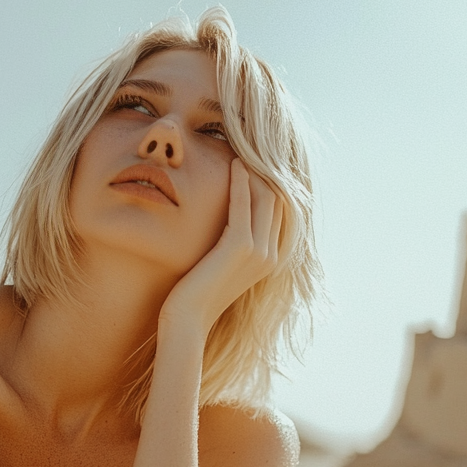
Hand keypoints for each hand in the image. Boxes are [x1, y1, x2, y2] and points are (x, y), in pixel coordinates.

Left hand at [160, 158, 281, 335]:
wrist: (186, 319)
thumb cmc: (196, 292)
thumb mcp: (220, 263)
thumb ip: (231, 242)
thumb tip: (227, 217)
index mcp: (271, 259)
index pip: (279, 211)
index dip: (270, 183)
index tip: (256, 160)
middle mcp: (272, 255)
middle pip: (278, 200)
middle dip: (267, 172)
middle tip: (250, 147)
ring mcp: (259, 252)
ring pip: (266, 197)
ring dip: (255, 171)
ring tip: (241, 149)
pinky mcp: (241, 247)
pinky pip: (244, 204)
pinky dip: (240, 181)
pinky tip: (232, 164)